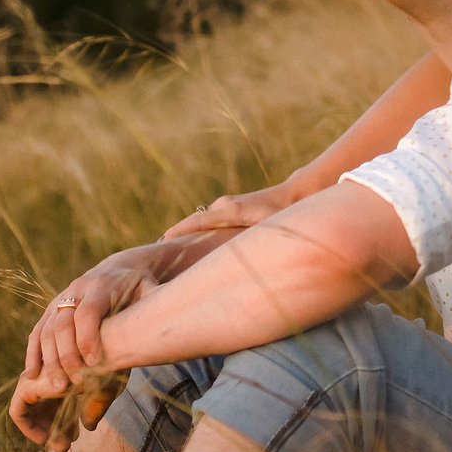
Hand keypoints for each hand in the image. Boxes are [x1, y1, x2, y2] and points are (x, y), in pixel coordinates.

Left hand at [9, 358, 129, 451]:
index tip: (77, 436)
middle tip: (65, 447)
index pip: (56, 402)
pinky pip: (17, 412)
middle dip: (54, 429)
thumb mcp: (101, 393)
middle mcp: (47, 373)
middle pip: (42, 408)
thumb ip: (92, 409)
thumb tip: (88, 426)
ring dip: (43, 431)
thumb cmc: (111, 368)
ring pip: (31, 412)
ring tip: (60, 446)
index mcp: (62, 371)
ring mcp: (35, 378)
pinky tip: (44, 439)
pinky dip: (28, 427)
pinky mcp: (27, 386)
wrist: (105, 355)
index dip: (65, 421)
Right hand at [23, 244, 176, 385]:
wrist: (118, 269)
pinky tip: (32, 375)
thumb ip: (157, 303)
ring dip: (50, 360)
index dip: (88, 337)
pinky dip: (33, 354)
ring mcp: (59, 299)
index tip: (96, 363)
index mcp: (100, 285)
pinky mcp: (50, 311)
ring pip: (46, 330)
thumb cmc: (138, 287)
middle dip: (68, 356)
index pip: (88, 312)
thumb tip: (177, 314)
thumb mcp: (150, 290)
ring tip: (58, 388)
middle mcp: (75, 290)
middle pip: (63, 324)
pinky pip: (37, 332)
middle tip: (76, 383)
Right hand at [162, 178, 304, 239]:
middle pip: (194, 222)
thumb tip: (237, 257)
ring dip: (187, 234)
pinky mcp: (229, 209)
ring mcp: (225, 205)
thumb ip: (253, 239)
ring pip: (200, 222)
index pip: (198, 221)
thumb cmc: (284, 214)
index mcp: (230, 211)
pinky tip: (190, 244)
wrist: (294, 194)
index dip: (180, 231)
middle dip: (177, 235)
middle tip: (158, 252)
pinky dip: (197, 231)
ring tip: (168, 250)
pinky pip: (208, 222)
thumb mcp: (269, 228)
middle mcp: (223, 206)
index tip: (162, 240)